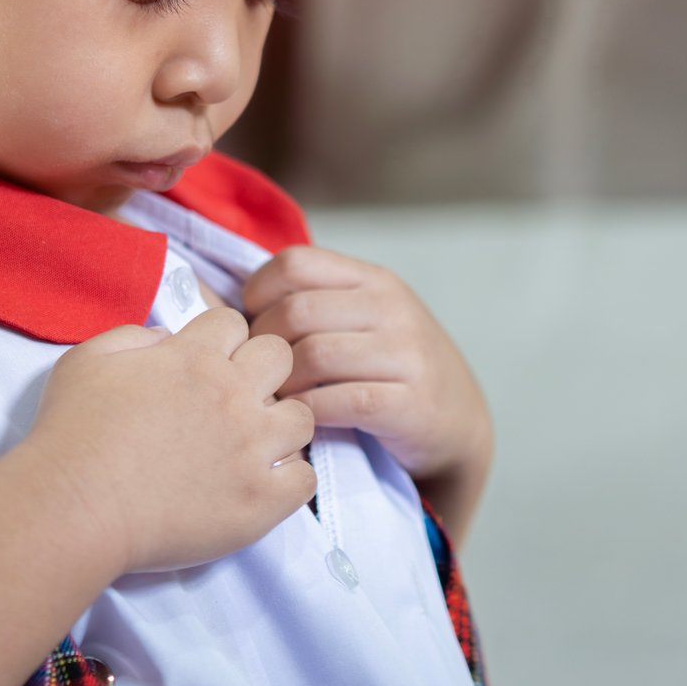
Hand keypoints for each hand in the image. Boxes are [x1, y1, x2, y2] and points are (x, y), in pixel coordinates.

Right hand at [21, 309, 315, 572]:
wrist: (74, 507)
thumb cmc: (71, 434)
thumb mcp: (87, 361)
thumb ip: (133, 337)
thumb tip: (168, 338)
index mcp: (194, 358)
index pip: (234, 322)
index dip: (219, 341)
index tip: (204, 365)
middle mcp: (232, 396)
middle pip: (280, 357)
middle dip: (260, 370)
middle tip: (234, 400)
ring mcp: (252, 449)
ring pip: (302, 418)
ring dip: (280, 426)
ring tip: (251, 446)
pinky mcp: (261, 501)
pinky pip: (306, 479)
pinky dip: (289, 480)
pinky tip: (260, 484)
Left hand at [242, 246, 491, 480]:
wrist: (457, 422)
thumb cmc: (391, 370)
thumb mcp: (364, 321)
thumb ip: (315, 305)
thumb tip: (228, 307)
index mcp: (374, 280)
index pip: (296, 263)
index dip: (259, 292)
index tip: (252, 324)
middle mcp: (392, 308)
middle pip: (296, 312)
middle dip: (263, 345)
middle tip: (257, 372)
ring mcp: (406, 353)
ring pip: (313, 356)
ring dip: (281, 383)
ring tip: (274, 399)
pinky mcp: (411, 402)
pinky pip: (339, 401)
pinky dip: (308, 412)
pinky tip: (302, 420)